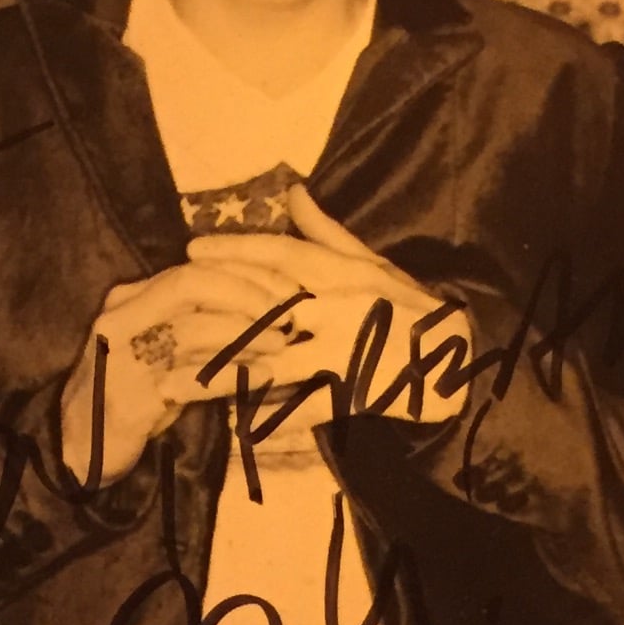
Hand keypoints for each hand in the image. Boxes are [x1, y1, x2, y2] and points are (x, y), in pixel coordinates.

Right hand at [57, 257, 300, 486]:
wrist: (78, 447)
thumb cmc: (130, 392)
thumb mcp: (157, 347)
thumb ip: (192, 320)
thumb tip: (256, 304)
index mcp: (131, 298)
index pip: (194, 268)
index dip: (246, 274)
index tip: (287, 288)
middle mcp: (123, 317)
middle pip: (192, 284)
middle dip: (249, 294)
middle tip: (288, 313)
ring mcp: (125, 355)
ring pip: (193, 329)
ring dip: (247, 333)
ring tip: (283, 343)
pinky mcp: (133, 397)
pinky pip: (193, 379)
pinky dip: (234, 375)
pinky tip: (265, 377)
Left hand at [187, 184, 471, 421]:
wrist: (461, 358)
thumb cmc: (412, 308)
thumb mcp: (374, 264)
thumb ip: (327, 234)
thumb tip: (292, 192)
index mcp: (341, 276)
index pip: (282, 257)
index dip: (236, 251)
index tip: (192, 250)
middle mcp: (337, 310)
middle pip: (261, 315)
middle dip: (210, 323)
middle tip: (162, 331)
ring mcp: (345, 353)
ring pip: (270, 367)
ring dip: (220, 380)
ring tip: (173, 388)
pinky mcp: (357, 393)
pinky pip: (306, 411)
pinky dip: (271, 424)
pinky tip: (233, 432)